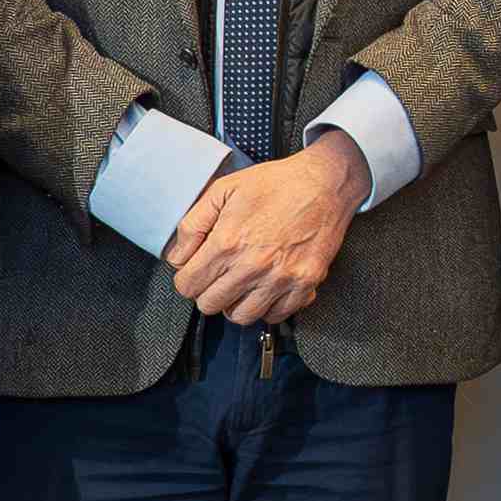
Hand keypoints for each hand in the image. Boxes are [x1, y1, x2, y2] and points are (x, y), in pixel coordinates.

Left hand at [170, 134, 367, 324]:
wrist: (324, 183)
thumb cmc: (276, 184)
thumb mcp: (223, 190)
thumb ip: (192, 225)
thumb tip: (177, 256)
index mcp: (228, 242)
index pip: (188, 286)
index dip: (187, 278)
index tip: (195, 271)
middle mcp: (253, 265)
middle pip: (210, 305)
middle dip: (207, 291)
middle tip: (217, 276)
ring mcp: (281, 278)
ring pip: (241, 317)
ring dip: (235, 303)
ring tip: (240, 284)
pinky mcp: (304, 284)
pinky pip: (275, 315)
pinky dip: (266, 307)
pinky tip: (265, 287)